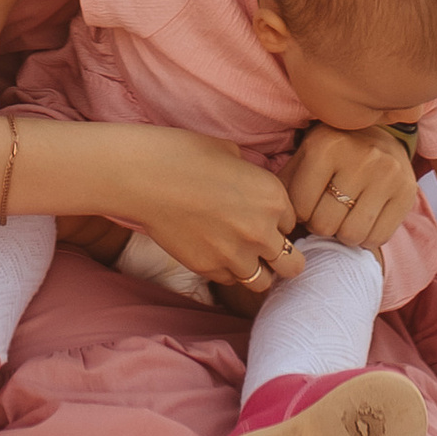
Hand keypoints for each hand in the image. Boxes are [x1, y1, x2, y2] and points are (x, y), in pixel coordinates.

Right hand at [116, 131, 305, 294]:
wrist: (144, 177)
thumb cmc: (184, 154)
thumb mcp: (230, 153)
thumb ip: (251, 177)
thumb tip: (250, 188)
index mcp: (273, 197)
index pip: (292, 223)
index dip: (278, 222)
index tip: (263, 219)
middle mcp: (262, 231)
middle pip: (292, 265)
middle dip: (283, 258)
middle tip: (266, 250)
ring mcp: (236, 255)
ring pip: (263, 282)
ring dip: (255, 270)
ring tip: (239, 256)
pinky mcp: (208, 269)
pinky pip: (229, 280)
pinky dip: (226, 271)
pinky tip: (212, 251)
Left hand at [287, 124, 417, 256]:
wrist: (382, 137)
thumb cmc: (334, 153)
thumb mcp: (306, 156)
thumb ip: (286, 184)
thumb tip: (277, 221)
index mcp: (326, 146)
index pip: (300, 207)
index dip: (300, 214)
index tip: (308, 206)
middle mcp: (359, 158)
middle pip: (325, 224)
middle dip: (321, 225)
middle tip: (326, 214)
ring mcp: (386, 175)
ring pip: (351, 235)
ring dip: (343, 234)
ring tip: (344, 218)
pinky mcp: (407, 192)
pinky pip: (378, 238)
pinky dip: (367, 238)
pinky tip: (364, 220)